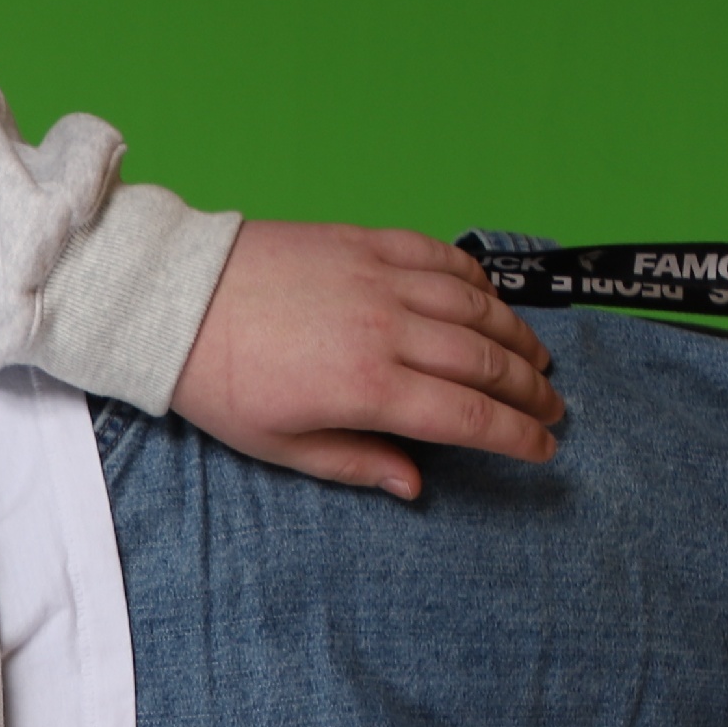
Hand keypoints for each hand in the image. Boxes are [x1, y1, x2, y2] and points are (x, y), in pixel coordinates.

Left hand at [170, 222, 563, 500]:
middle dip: (530, 391)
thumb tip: (413, 485)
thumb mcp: (277, 444)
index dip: (516, 437)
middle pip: (486, 362)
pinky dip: (476, 279)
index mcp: (368, 389)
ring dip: (516, 335)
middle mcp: (388, 330)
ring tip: (537, 359)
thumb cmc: (217, 380)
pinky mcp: (365, 241)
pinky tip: (490, 298)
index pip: (468, 417)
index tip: (543, 449)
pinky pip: (441, 257)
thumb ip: (353, 463)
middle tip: (554, 409)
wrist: (173, 299)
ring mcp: (380, 279)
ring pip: (476, 307)